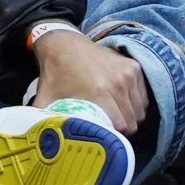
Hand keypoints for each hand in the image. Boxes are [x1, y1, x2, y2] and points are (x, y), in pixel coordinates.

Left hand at [32, 29, 148, 132]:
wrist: (63, 44)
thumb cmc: (55, 74)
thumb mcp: (46, 98)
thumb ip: (44, 120)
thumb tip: (41, 140)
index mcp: (98, 93)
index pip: (120, 126)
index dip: (113, 135)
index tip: (104, 135)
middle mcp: (117, 83)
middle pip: (132, 120)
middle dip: (122, 128)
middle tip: (109, 127)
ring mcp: (128, 74)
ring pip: (140, 110)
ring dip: (130, 116)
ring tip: (114, 115)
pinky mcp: (134, 67)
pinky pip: (143, 96)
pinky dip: (135, 103)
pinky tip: (121, 103)